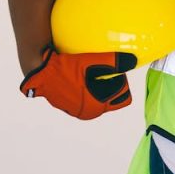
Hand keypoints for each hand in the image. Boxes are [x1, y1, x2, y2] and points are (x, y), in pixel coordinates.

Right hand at [19, 45, 136, 119]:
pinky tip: (84, 75)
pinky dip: (90, 88)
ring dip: (102, 86)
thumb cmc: (66, 67)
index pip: (124, 98)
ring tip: (95, 72)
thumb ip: (114, 62)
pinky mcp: (70, 106)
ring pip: (101, 98)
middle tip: (106, 71)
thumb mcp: (91, 61)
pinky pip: (88, 97)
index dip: (122, 83)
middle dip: (114, 86)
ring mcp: (78, 110)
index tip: (114, 71)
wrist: (40, 73)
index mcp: (97, 106)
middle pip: (114, 99)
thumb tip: (134, 61)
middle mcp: (88, 112)